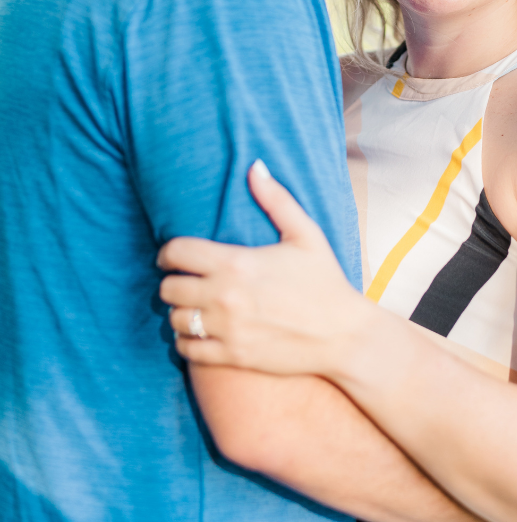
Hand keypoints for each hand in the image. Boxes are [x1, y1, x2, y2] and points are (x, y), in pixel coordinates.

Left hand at [158, 161, 376, 376]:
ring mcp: (226, 328)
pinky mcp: (230, 355)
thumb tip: (254, 166)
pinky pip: (186, 349)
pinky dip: (188, 341)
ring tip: (197, 308)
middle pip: (168, 288)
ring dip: (182, 312)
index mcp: (237, 263)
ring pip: (174, 319)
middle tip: (189, 282)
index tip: (175, 258)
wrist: (344, 335)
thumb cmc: (326, 281)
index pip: (176, 252)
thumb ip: (277, 200)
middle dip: (175, 282)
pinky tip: (203, 333)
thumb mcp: (307, 236)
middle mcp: (225, 296)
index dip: (169, 253)